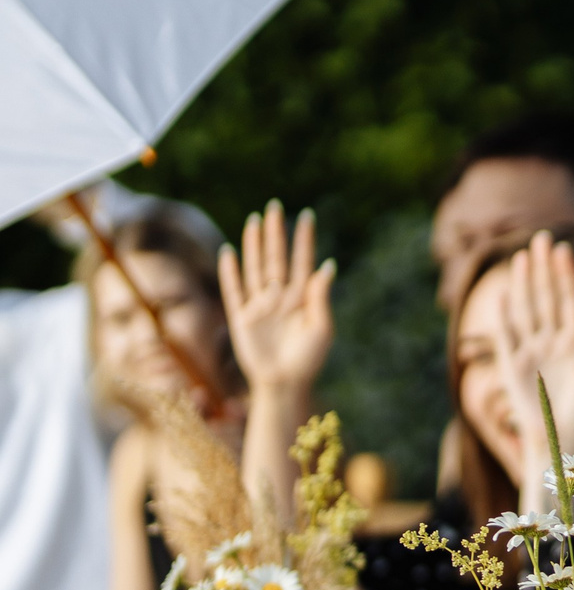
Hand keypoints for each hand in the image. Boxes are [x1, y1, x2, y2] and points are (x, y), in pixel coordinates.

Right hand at [219, 200, 334, 394]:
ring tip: (256, 221)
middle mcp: (280, 297)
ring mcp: (259, 305)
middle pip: (276, 257)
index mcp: (302, 298)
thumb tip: (328, 265)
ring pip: (255, 267)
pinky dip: (231, 272)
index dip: (304, 239)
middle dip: (276, 233)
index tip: (307, 216)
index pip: (302, 261)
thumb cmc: (309, 359)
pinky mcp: (241, 317)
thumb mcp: (322, 328)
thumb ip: (320, 297)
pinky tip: (230, 252)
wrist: (285, 383)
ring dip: (254, 244)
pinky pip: (234, 290)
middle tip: (276, 206)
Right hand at [493, 232, 573, 478]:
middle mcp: (555, 343)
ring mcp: (532, 353)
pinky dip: (504, 313)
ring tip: (523, 257)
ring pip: (527, 309)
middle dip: (544, 268)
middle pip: (548, 298)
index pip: (571, 301)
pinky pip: (507, 334)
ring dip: (524, 283)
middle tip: (541, 237)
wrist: (559, 445)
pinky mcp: (513, 366)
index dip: (567, 275)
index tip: (563, 249)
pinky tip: (504, 293)